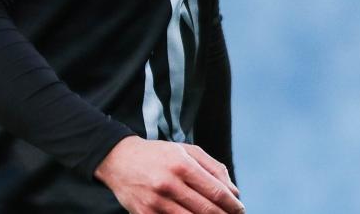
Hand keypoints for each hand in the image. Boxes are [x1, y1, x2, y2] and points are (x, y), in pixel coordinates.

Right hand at [95, 135, 243, 213]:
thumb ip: (213, 168)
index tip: (240, 209)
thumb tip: (234, 192)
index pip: (215, 192)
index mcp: (181, 165)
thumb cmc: (158, 155)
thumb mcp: (186, 151)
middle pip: (206, 210)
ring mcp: (155, 202)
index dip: (232, 204)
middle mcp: (168, 184)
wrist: (119, 160)